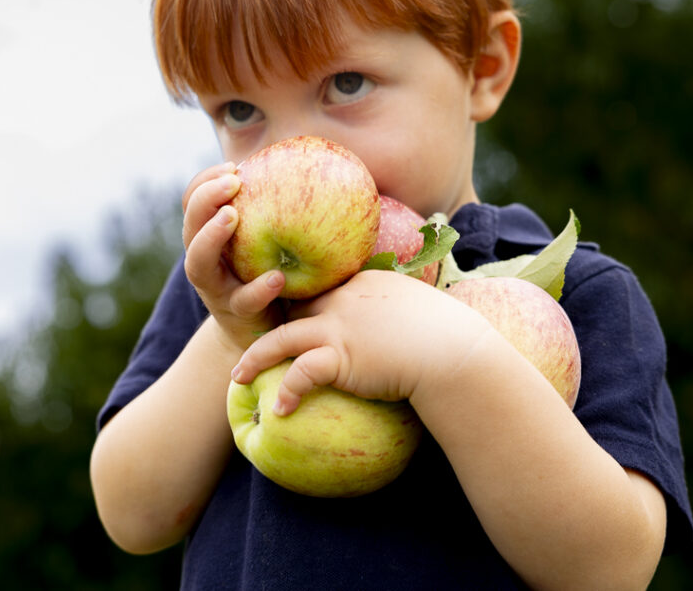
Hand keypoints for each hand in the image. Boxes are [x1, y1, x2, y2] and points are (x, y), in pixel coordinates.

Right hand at [181, 162, 285, 350]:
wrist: (264, 336)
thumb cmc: (274, 276)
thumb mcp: (269, 242)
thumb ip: (279, 212)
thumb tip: (318, 167)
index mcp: (209, 239)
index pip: (193, 203)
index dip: (206, 182)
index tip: (234, 167)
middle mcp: (205, 262)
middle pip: (189, 227)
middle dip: (204, 199)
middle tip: (232, 183)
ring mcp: (216, 290)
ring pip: (198, 264)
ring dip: (210, 237)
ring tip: (232, 217)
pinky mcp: (236, 315)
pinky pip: (243, 301)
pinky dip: (258, 289)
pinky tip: (277, 277)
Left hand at [231, 270, 491, 414]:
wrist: (454, 351)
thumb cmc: (447, 337)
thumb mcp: (420, 309)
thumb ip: (399, 312)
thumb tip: (396, 332)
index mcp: (361, 282)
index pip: (318, 289)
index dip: (297, 303)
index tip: (282, 316)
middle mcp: (343, 298)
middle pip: (292, 308)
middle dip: (266, 323)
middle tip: (247, 341)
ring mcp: (338, 326)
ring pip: (281, 337)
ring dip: (255, 358)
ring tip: (238, 376)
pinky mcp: (340, 355)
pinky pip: (301, 374)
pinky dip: (287, 391)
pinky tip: (281, 410)